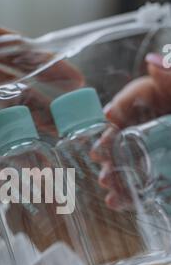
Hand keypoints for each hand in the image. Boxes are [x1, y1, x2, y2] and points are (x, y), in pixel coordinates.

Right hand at [91, 54, 170, 208]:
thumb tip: (154, 62)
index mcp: (167, 98)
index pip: (139, 95)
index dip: (120, 105)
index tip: (108, 118)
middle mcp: (161, 123)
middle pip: (126, 130)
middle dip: (109, 144)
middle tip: (99, 157)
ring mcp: (160, 150)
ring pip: (130, 159)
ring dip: (114, 172)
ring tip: (107, 186)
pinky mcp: (162, 174)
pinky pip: (142, 181)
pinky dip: (128, 192)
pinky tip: (118, 202)